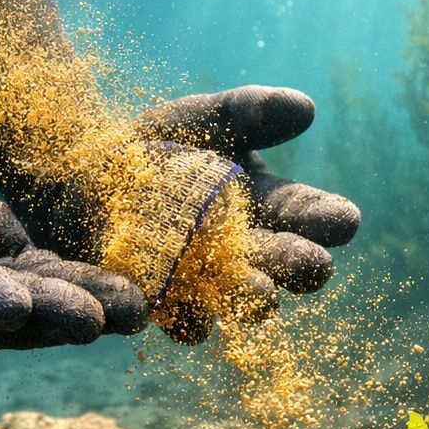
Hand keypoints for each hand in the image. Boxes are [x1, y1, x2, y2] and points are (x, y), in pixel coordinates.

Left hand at [136, 85, 359, 340]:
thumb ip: (247, 112)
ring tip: (260, 295)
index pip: (306, 212)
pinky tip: (185, 315)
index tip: (345, 220)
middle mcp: (249, 250)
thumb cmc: (158, 145)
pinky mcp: (164, 304)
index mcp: (268, 205)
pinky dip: (185, 318)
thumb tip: (306, 108)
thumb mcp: (202, 119)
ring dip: (251, 298)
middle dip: (298, 264)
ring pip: (238, 299)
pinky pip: (179, 319)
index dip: (326, 217)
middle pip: (281, 262)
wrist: (83, 176)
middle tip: (314, 266)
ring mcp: (209, 283)